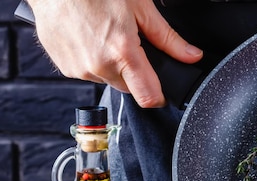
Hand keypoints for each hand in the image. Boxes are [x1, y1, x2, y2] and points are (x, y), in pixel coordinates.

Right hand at [27, 0, 202, 107]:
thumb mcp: (140, 8)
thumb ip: (168, 38)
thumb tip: (191, 56)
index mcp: (122, 53)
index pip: (148, 97)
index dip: (160, 97)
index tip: (162, 91)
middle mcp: (99, 66)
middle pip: (129, 88)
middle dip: (135, 73)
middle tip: (130, 45)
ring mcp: (79, 68)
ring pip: (109, 80)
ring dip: (113, 66)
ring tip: (106, 36)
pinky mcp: (64, 66)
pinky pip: (88, 73)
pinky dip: (94, 61)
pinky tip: (90, 38)